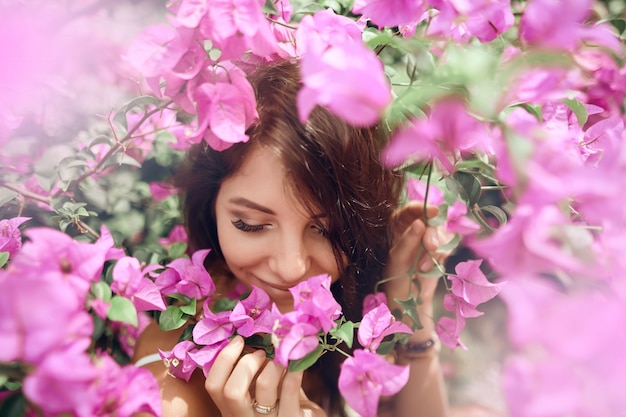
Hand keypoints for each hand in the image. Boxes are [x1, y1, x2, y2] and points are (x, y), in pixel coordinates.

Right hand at [205, 336, 325, 416]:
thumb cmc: (279, 401)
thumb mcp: (258, 388)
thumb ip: (249, 370)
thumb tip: (248, 335)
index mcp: (230, 409)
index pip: (213, 385)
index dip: (223, 359)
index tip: (239, 340)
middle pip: (231, 391)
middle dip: (246, 363)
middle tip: (261, 352)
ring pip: (264, 385)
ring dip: (274, 362)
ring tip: (282, 357)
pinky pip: (291, 387)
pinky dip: (294, 368)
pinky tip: (297, 360)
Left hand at [383, 202, 452, 308]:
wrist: (407, 296)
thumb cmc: (395, 276)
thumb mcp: (398, 258)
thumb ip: (408, 240)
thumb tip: (420, 223)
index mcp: (398, 223)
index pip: (411, 209)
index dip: (423, 207)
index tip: (433, 211)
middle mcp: (414, 226)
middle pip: (431, 221)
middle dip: (433, 234)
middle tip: (431, 247)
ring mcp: (428, 236)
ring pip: (442, 233)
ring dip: (435, 250)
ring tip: (422, 267)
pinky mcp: (440, 248)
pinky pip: (448, 245)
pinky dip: (440, 256)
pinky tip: (428, 268)